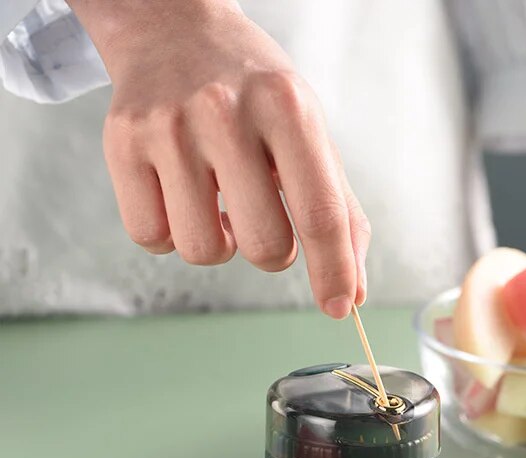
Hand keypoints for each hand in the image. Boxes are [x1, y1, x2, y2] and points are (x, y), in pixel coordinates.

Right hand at [67, 0, 368, 317]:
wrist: (174, 29)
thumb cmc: (254, 95)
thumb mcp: (309, 134)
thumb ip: (339, 213)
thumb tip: (351, 292)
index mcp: (287, 107)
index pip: (320, 214)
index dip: (333, 272)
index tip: (338, 308)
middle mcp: (224, 112)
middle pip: (264, 247)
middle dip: (272, 251)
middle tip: (262, 213)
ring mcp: (166, 128)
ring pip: (203, 251)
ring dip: (220, 243)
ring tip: (218, 198)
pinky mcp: (120, 144)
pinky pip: (152, 238)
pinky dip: (172, 232)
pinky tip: (181, 194)